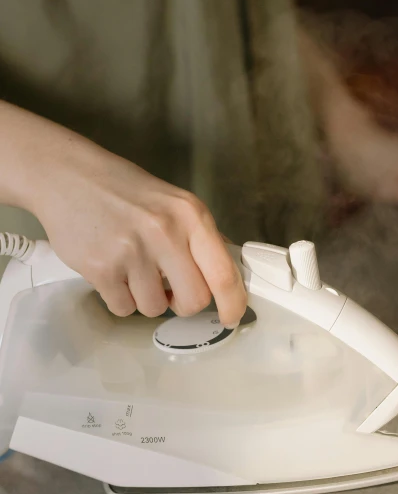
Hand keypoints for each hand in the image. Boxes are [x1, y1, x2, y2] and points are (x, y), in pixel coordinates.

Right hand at [0, 105, 247, 323]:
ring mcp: (132, 252)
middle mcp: (165, 233)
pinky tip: (114, 272)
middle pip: (193, 300)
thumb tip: (228, 272)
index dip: (232, 303)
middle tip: (169, 289)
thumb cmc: (124, 191)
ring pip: (155, 309)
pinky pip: (124, 308)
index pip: (223, 273)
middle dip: (182, 303)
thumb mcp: (174, 202)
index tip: (230, 317)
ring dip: (146, 298)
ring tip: (133, 270)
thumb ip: (201, 237)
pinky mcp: (101, 269)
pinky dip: (120, 298)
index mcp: (190, 215)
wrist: (68, 176)